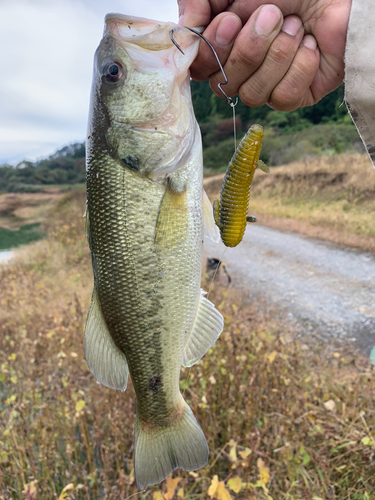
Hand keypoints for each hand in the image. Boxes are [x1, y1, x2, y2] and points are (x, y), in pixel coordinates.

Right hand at [178, 0, 351, 110]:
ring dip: (278, 54)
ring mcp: (267, 87)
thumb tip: (184, 29)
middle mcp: (242, 70)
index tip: (231, 21)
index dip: (213, 52)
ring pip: (253, 95)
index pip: (201, 70)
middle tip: (272, 15)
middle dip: (250, 48)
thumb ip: (199, 2)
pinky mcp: (294, 97)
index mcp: (225, 46)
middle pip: (225, 86)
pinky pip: (282, 98)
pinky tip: (309, 47)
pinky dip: (299, 67)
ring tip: (296, 27)